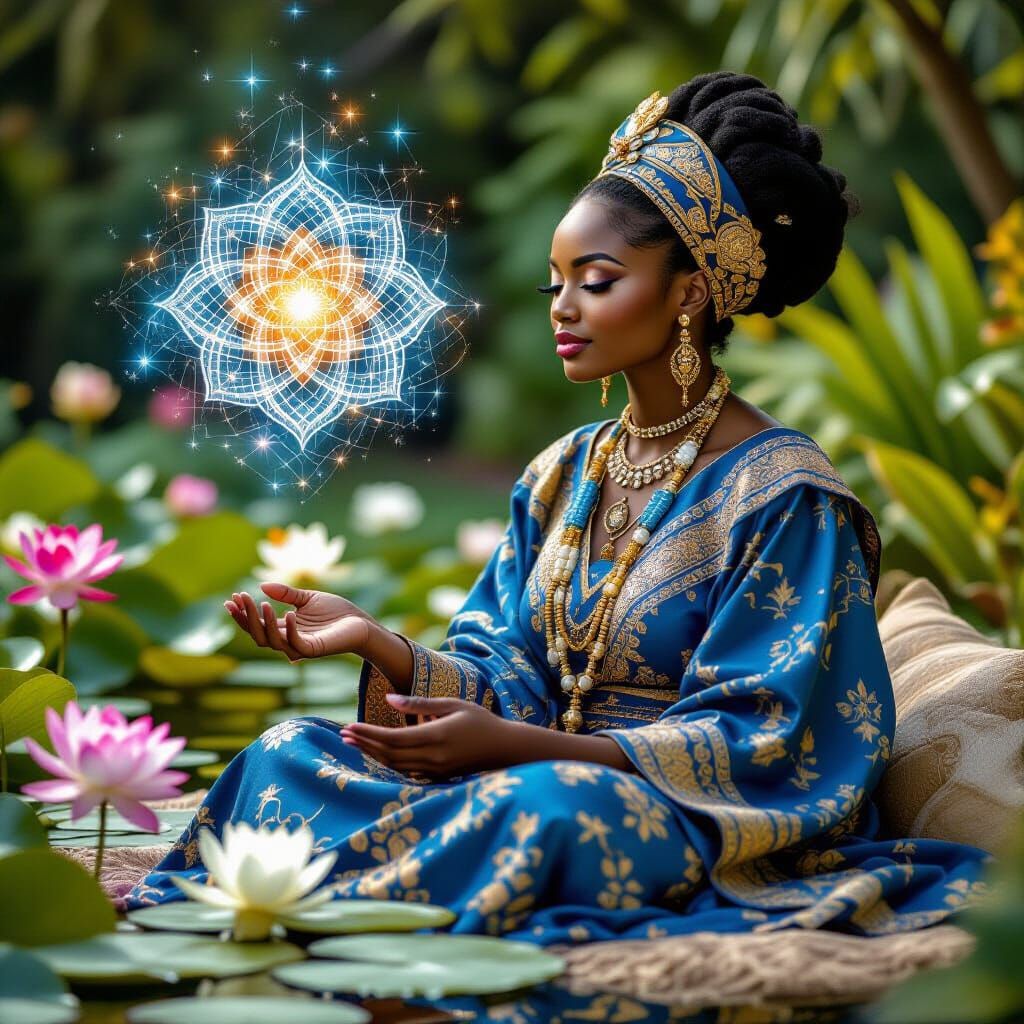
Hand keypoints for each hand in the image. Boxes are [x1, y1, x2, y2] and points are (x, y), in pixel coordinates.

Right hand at [224, 582, 374, 660]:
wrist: (361, 621)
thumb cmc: (336, 612)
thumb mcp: (307, 598)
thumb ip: (287, 593)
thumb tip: (262, 586)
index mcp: (284, 629)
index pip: (257, 625)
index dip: (243, 614)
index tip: (232, 598)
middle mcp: (289, 641)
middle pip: (258, 635)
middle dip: (246, 618)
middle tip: (238, 599)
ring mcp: (300, 647)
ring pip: (272, 641)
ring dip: (263, 622)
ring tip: (260, 603)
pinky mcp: (314, 650)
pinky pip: (296, 644)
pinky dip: (289, 629)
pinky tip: (287, 613)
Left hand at [340, 694, 517, 778]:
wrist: (504, 749)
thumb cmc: (480, 721)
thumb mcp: (452, 704)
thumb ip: (419, 703)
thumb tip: (389, 699)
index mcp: (436, 737)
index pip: (393, 738)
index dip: (369, 734)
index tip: (350, 726)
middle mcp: (432, 757)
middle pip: (389, 754)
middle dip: (365, 744)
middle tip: (343, 735)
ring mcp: (434, 770)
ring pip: (395, 765)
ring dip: (372, 754)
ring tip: (354, 743)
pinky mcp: (437, 775)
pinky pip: (405, 770)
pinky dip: (388, 761)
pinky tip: (377, 753)